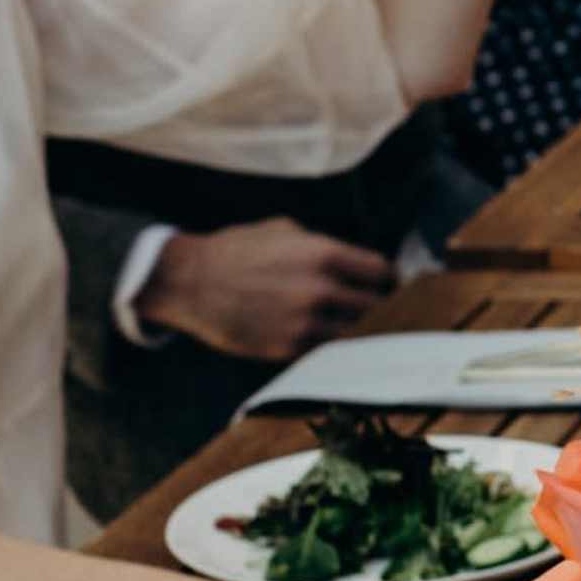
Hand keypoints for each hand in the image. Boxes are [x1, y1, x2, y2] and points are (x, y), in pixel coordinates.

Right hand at [137, 220, 396, 359]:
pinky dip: (331, 345)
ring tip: (362, 328)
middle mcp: (319, 290)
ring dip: (360, 331)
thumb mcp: (284, 231)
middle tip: (384, 310)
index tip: (391, 285)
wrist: (190, 282)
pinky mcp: (287, 348)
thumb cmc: (237, 251)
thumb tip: (353, 262)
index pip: (381, 272)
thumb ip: (323, 245)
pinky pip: (325, 350)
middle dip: (381, 307)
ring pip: (355, 333)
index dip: (389, 279)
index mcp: (323, 254)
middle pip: (375, 306)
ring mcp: (303, 323)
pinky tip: (331, 339)